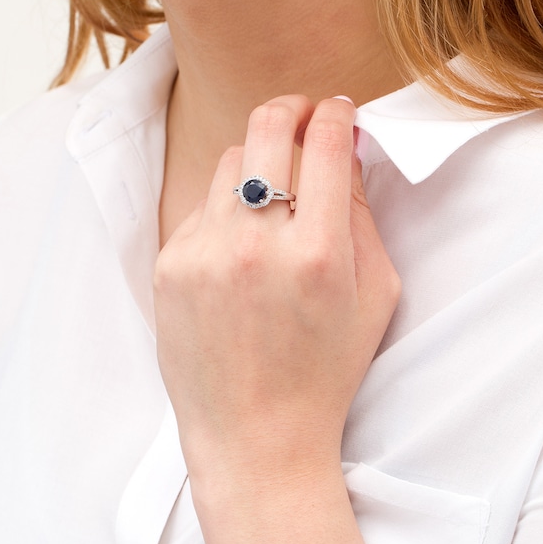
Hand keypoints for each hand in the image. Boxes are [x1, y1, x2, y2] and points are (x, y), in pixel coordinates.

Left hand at [153, 95, 399, 543]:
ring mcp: (203, 253)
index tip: (339, 109)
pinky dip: (227, 210)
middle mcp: (255, 245)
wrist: (255, 436)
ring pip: (230, 161)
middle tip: (302, 113)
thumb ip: (361, 213)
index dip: (337, 113)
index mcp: (317, 252)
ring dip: (257, 162)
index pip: (325, 144)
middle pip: (266, 128)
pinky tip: (240, 249)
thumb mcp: (372, 294)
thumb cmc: (325, 369)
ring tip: (272, 196)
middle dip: (291, 107)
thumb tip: (345, 147)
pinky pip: (202, 207)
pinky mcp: (169, 265)